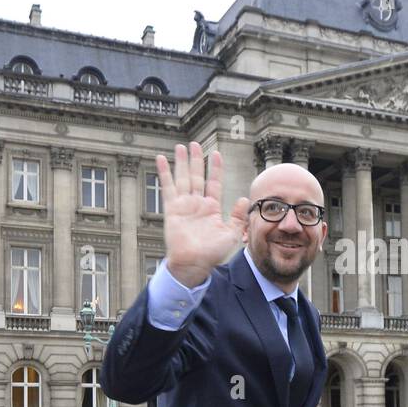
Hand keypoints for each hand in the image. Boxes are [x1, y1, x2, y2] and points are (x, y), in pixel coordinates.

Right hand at [157, 142, 249, 286]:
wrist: (194, 263)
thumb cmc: (212, 253)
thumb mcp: (231, 234)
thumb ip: (238, 216)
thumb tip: (246, 199)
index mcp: (212, 208)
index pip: (214, 182)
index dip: (215, 168)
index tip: (216, 153)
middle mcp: (197, 203)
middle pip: (197, 175)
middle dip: (197, 159)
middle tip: (194, 143)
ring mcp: (184, 205)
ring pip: (183, 177)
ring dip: (182, 162)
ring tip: (180, 146)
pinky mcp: (172, 208)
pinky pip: (167, 187)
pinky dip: (164, 172)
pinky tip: (161, 158)